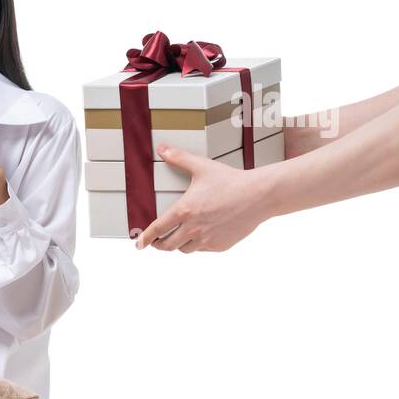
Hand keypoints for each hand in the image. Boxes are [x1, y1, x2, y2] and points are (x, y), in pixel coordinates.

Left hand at [135, 144, 273, 251]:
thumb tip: (162, 149)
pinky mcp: (220, 245)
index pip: (157, 229)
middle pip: (168, 245)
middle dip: (159, 244)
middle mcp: (193, 228)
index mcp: (184, 210)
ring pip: (184, 249)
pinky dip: (198, 244)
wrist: (259, 195)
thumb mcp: (202, 167)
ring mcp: (207, 239)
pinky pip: (203, 249)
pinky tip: (200, 236)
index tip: (139, 244)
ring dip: (179, 244)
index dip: (145, 238)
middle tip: (157, 242)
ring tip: (178, 237)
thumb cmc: (231, 180)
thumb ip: (179, 158)